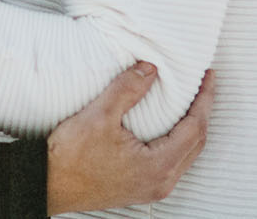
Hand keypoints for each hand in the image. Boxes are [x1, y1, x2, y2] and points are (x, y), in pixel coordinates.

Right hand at [45, 63, 212, 214]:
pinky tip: (169, 124)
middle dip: (203, 111)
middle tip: (204, 84)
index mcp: (157, 166)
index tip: (208, 77)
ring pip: (187, 154)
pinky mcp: (142, 186)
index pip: (195, 128)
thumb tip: (150, 69)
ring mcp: (152, 187)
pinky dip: (178, 139)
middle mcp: (161, 181)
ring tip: (191, 100)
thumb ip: (128, 89)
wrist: (48, 184)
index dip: (204, 99)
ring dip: (192, 126)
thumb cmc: (70, 159)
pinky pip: (173, 161)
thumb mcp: (99, 116)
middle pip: (196, 143)